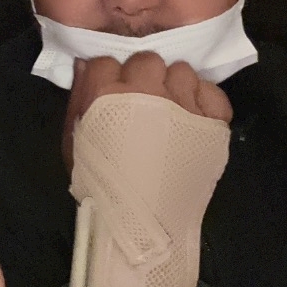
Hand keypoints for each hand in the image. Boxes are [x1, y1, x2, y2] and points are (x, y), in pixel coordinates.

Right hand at [63, 53, 232, 173]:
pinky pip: (212, 91)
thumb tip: (83, 66)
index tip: (109, 95)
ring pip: (181, 71)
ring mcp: (183, 103)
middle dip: (142, 77)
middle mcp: (146, 90)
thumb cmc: (99, 187)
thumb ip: (78, 100)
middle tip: (142, 103)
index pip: (107, 61)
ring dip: (174, 87)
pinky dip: (204, 102)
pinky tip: (193, 118)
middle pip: (147, 60)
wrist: (140, 225)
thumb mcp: (73, 144)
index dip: (107, 78)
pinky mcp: (212, 121)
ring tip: (170, 112)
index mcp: (106, 93)